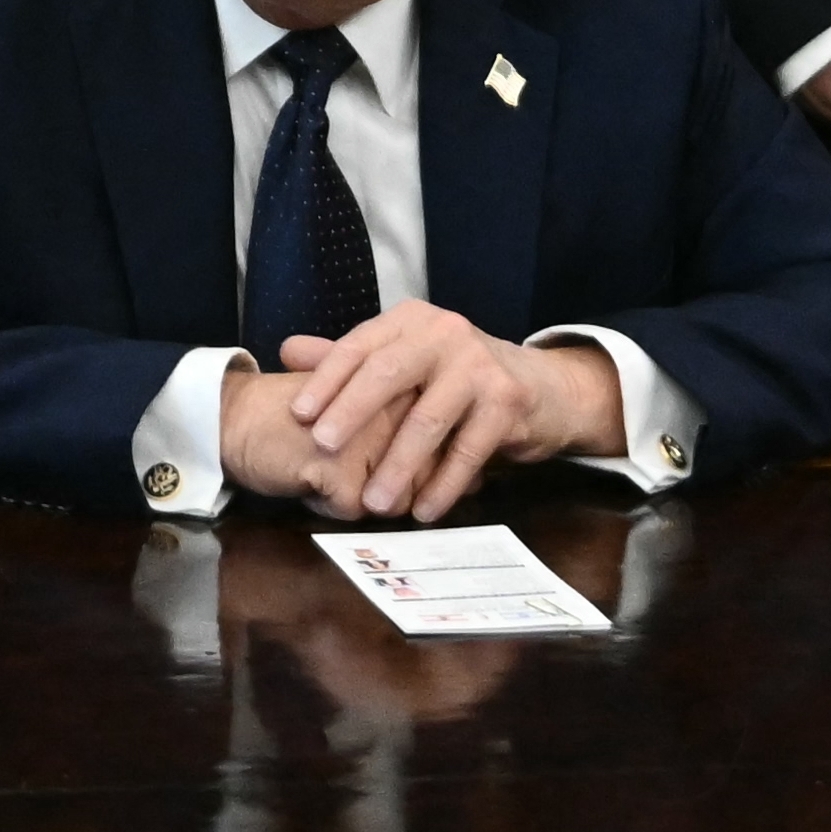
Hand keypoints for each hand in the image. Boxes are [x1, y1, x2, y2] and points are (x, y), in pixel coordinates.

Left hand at [219, 312, 620, 522]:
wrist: (542, 388)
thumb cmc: (458, 378)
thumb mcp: (406, 361)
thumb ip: (352, 359)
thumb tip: (288, 351)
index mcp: (411, 321)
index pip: (359, 346)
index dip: (326, 380)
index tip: (298, 415)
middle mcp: (445, 333)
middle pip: (389, 372)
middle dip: (352, 412)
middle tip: (323, 448)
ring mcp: (480, 365)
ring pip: (428, 419)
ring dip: (398, 465)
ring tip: (375, 503)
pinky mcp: (508, 400)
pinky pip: (469, 449)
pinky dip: (444, 484)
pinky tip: (424, 510)